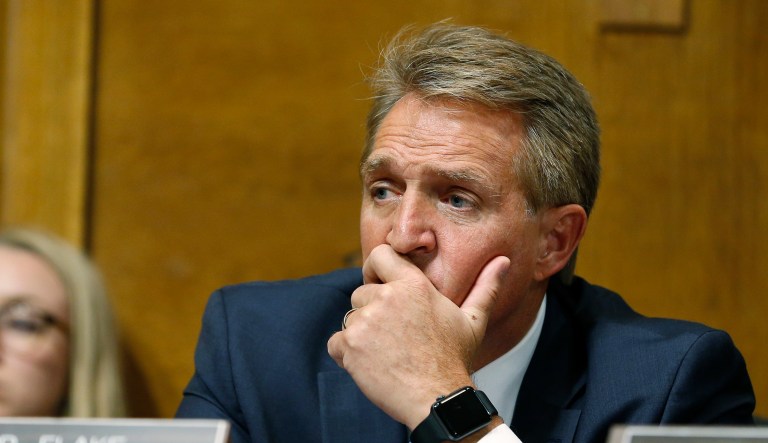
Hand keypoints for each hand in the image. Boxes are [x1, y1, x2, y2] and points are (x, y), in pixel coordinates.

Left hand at [327, 244, 509, 428]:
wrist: (437, 398)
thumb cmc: (454, 359)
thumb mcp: (473, 320)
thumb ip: (485, 286)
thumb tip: (503, 261)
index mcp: (413, 285)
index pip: (380, 255)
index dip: (375, 269)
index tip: (379, 283)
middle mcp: (386, 298)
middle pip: (361, 293)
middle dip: (372, 311)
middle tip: (394, 335)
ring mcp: (365, 322)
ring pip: (350, 318)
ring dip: (361, 334)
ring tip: (387, 352)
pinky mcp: (350, 345)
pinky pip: (336, 342)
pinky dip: (347, 354)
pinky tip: (372, 364)